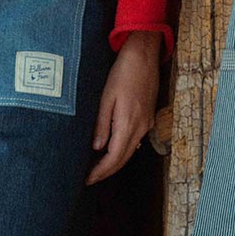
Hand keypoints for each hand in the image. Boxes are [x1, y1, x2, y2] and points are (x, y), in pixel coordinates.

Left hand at [86, 30, 162, 184]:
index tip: (87, 179)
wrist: (144, 56)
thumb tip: (97, 148)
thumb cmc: (122, 73)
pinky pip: (134, 141)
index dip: (100, 171)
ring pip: (129, 151)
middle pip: (123, 159)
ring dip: (114, 163)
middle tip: (89, 179)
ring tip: (97, 168)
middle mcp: (140, 127)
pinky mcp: (147, 118)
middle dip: (106, 172)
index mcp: (128, 124)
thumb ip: (102, 125)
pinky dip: (122, 150)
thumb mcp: (106, 98)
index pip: (113, 158)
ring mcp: (146, 123)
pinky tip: (111, 149)